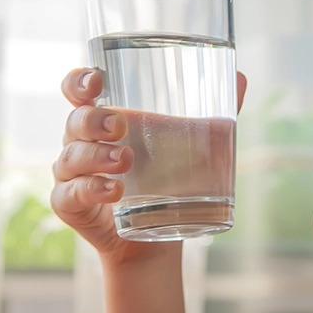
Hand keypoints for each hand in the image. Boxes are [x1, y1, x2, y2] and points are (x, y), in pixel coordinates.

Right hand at [51, 67, 246, 266]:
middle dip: (94, 120)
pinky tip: (113, 191)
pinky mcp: (70, 205)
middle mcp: (81, 142)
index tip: (97, 81)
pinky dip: (90, 190)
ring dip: (96, 157)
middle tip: (120, 126)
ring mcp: (72, 175)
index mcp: (102, 118)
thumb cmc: (168, 178)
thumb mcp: (191, 144)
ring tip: (125, 161)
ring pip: (71, 157)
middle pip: (74, 121)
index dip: (79, 81)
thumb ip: (213, 112)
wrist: (158, 235)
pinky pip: (70, 194)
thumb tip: (242, 77)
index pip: (77, 90)